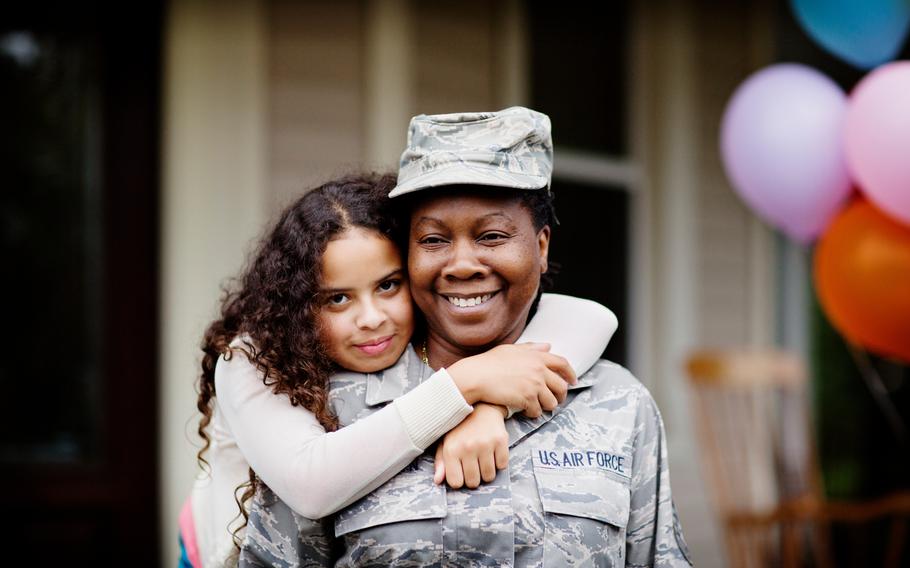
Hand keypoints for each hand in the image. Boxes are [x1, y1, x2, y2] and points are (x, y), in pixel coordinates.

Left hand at [434, 403, 509, 488]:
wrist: (481, 406)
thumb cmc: (460, 428)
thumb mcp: (445, 442)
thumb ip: (441, 462)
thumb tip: (438, 481)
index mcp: (451, 449)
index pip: (455, 483)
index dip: (459, 480)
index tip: (461, 472)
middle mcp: (468, 447)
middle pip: (473, 482)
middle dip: (473, 477)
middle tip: (473, 465)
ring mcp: (485, 444)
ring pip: (489, 476)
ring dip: (486, 471)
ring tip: (482, 458)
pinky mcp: (501, 440)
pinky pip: (502, 466)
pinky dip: (498, 462)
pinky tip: (492, 452)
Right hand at [446, 343, 575, 417]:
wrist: (476, 376)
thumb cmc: (489, 363)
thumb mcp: (511, 350)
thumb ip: (531, 348)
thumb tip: (548, 346)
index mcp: (536, 356)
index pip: (562, 364)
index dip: (570, 373)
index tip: (573, 381)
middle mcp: (539, 370)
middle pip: (561, 386)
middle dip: (560, 396)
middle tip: (555, 401)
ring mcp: (534, 385)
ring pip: (551, 402)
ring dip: (545, 406)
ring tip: (536, 407)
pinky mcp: (527, 399)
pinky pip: (537, 411)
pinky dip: (533, 413)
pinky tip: (525, 411)